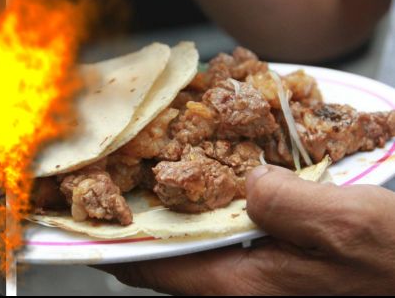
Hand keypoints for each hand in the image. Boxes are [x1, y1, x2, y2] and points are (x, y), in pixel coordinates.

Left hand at [96, 164, 394, 294]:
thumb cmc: (394, 263)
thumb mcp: (345, 225)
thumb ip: (285, 202)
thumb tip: (248, 182)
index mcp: (240, 284)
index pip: (151, 266)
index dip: (111, 239)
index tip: (82, 210)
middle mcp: (240, 285)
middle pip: (166, 251)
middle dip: (139, 212)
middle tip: (117, 169)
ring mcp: (256, 275)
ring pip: (195, 239)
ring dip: (174, 204)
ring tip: (154, 160)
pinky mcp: (275, 263)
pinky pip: (225, 231)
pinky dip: (211, 202)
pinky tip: (218, 170)